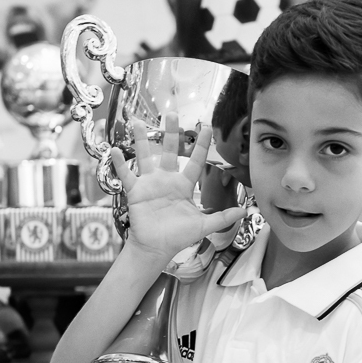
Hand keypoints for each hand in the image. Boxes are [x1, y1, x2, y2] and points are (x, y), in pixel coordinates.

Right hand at [112, 113, 245, 263]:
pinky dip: (120, 163)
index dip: (201, 145)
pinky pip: (126, 175)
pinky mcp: (136, 191)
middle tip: (171, 114)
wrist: (157, 248)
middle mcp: (167, 179)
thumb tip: (245, 210)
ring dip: (141, 140)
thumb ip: (223, 217)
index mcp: (184, 185)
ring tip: (137, 122)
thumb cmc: (178, 236)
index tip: (206, 127)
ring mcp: (150, 183)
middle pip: (169, 151)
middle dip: (170, 133)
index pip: (195, 161)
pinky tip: (115, 150)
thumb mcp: (203, 226)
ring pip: (145, 157)